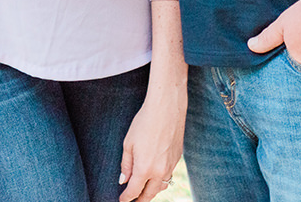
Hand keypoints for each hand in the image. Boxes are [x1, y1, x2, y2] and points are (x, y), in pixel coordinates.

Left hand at [118, 80, 184, 200]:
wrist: (167, 108)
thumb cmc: (144, 122)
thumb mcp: (128, 143)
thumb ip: (126, 165)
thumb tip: (123, 181)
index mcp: (145, 168)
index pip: (134, 191)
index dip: (126, 198)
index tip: (122, 200)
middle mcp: (159, 171)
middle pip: (149, 194)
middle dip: (140, 200)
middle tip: (133, 201)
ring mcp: (171, 165)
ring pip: (161, 187)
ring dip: (152, 191)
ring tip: (143, 191)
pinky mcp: (178, 158)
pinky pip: (168, 175)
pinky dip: (160, 180)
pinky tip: (155, 175)